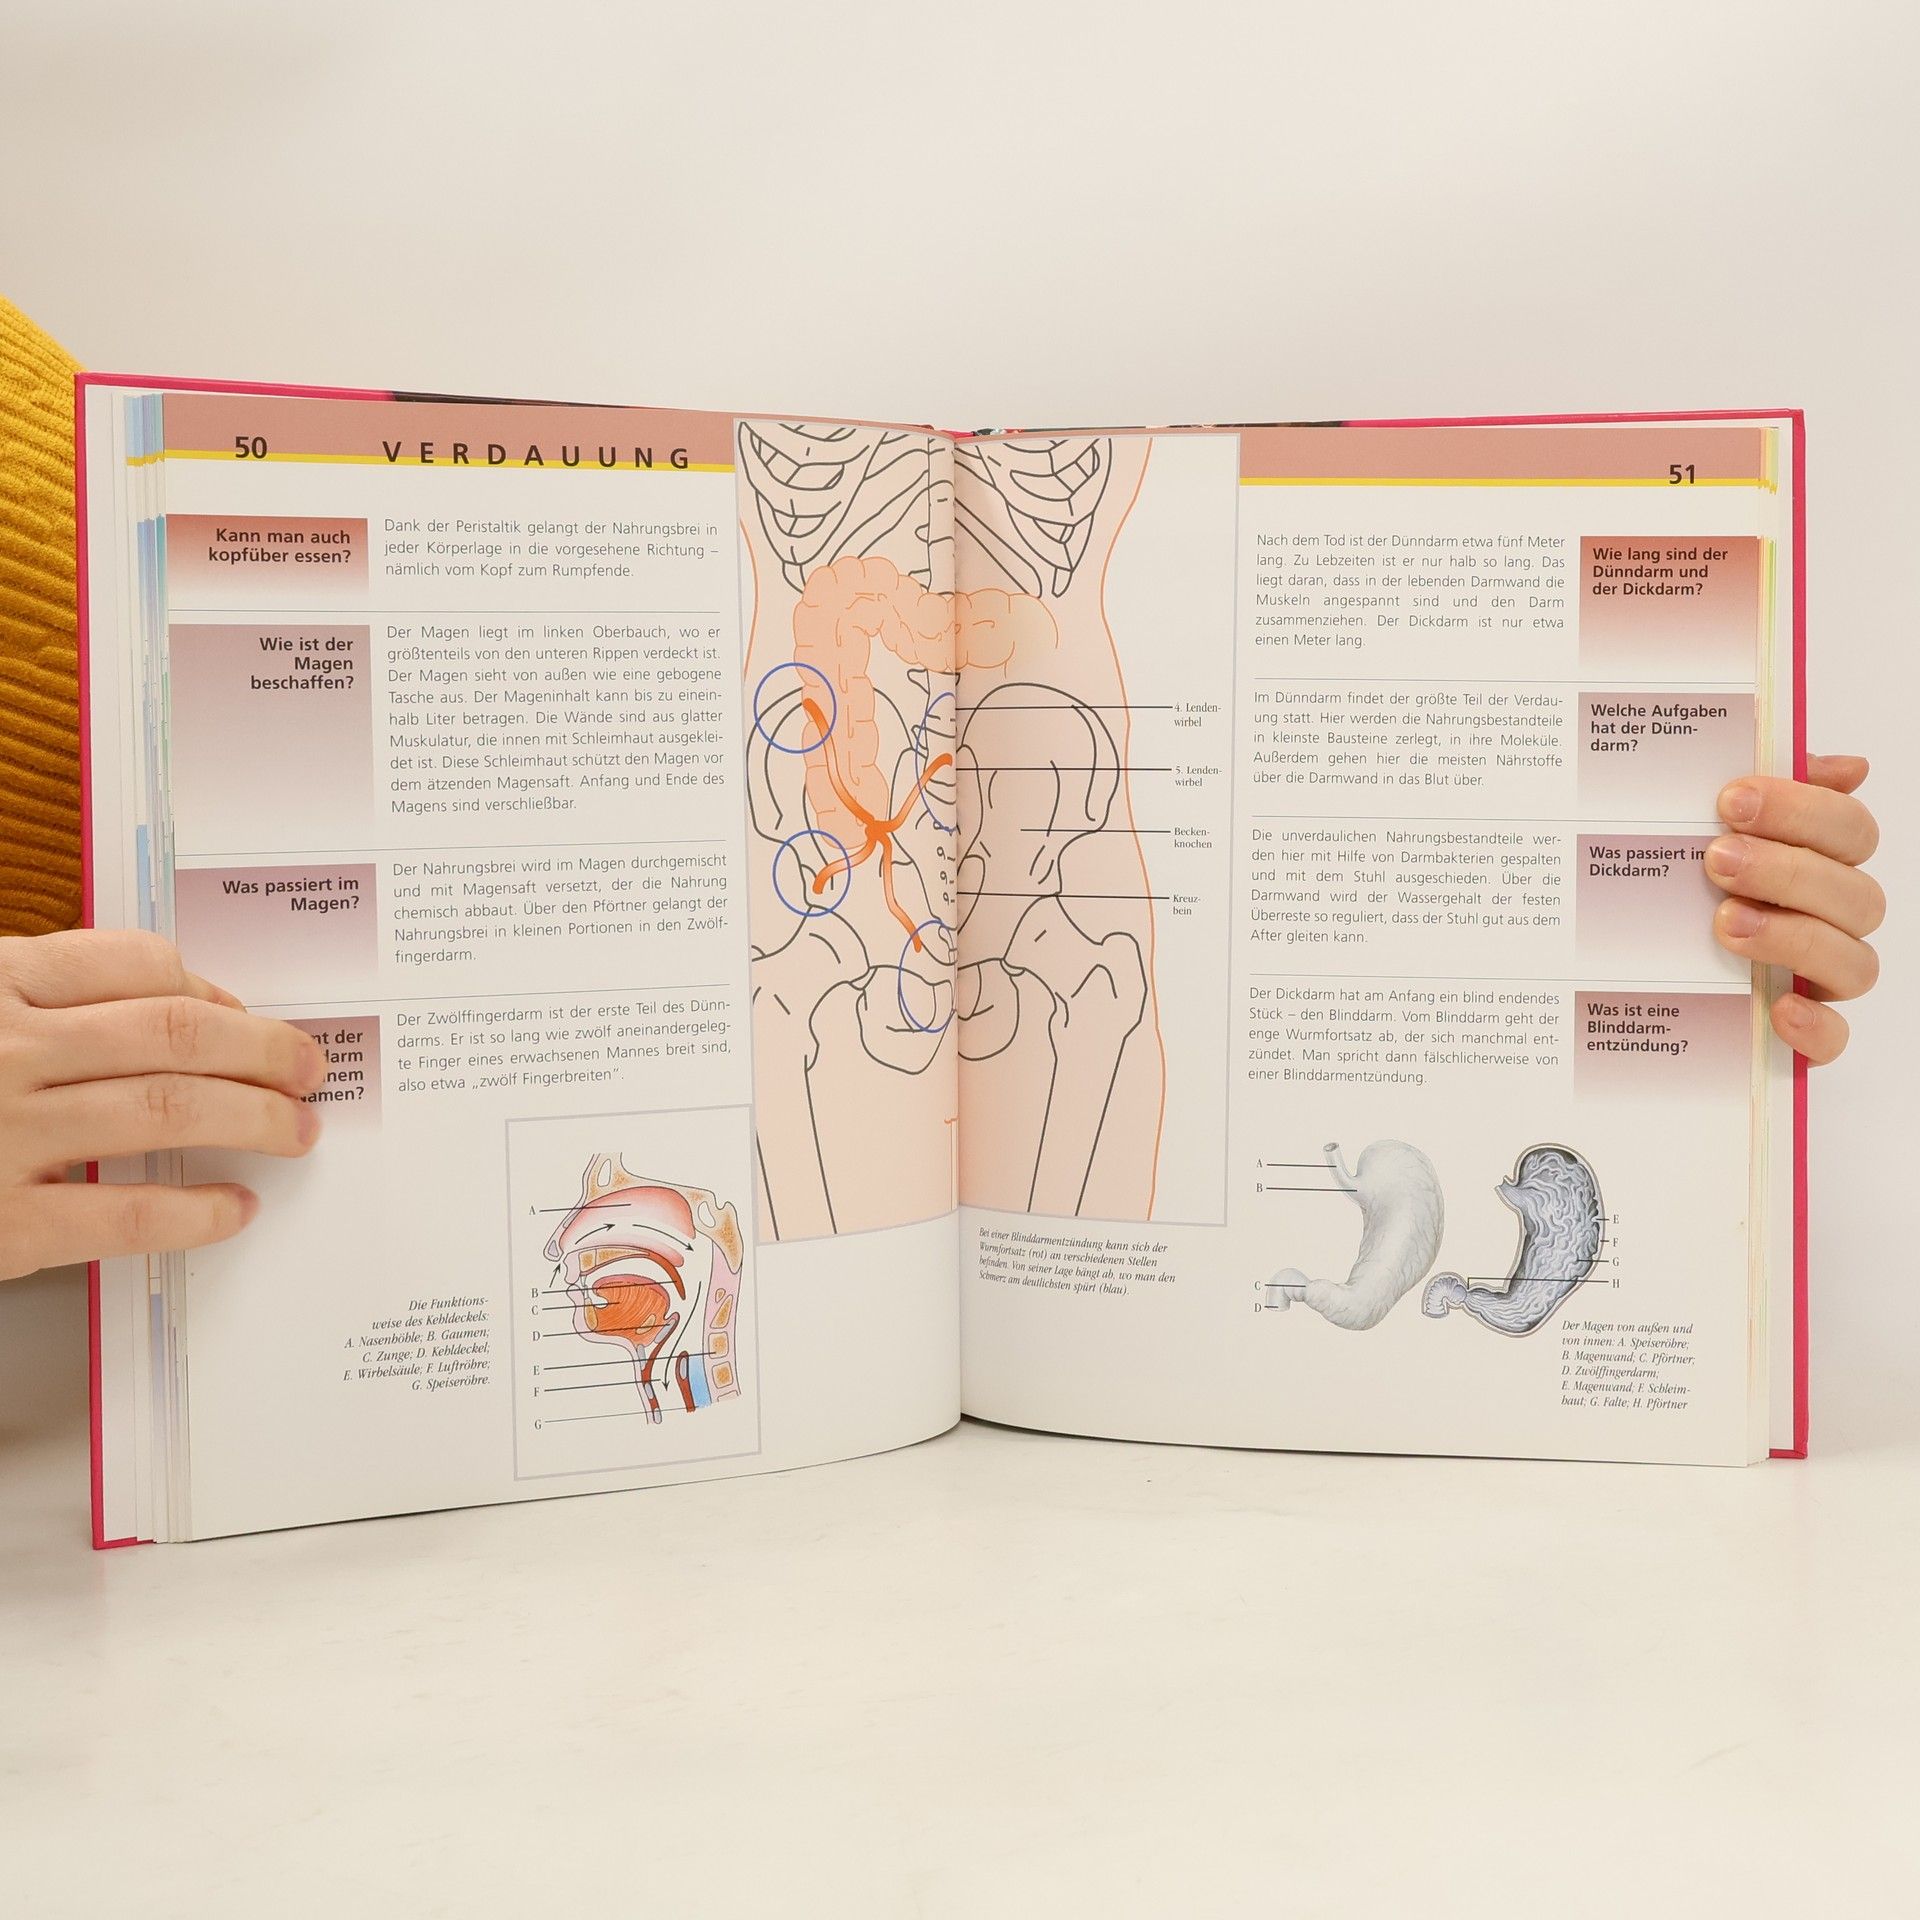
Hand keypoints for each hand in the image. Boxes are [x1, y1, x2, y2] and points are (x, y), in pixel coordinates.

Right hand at [0, 930, 326, 1280]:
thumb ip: (43, 992)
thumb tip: (180, 1000)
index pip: (138, 965)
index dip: (214, 988)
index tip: (246, 1012)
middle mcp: (4, 1048)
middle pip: (178, 1032)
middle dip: (264, 1050)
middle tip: (309, 1067)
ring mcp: (2, 1133)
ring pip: (171, 1110)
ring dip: (257, 1120)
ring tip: (296, 1130)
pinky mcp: (0, 1223)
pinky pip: (128, 1211)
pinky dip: (198, 1211)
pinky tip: (234, 1207)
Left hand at [1707, 754, 1881, 1064]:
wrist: (1619, 971)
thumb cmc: (1679, 886)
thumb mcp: (1700, 829)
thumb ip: (1760, 794)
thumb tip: (1846, 766)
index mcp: (1818, 863)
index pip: (1848, 829)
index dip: (1802, 810)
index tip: (1731, 798)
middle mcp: (1831, 919)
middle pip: (1855, 894)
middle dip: (1787, 870)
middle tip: (1717, 858)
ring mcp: (1820, 979)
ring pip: (1854, 962)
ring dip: (1793, 937)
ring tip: (1726, 922)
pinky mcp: (1802, 1036)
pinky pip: (1833, 1039)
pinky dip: (1814, 1026)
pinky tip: (1778, 1008)